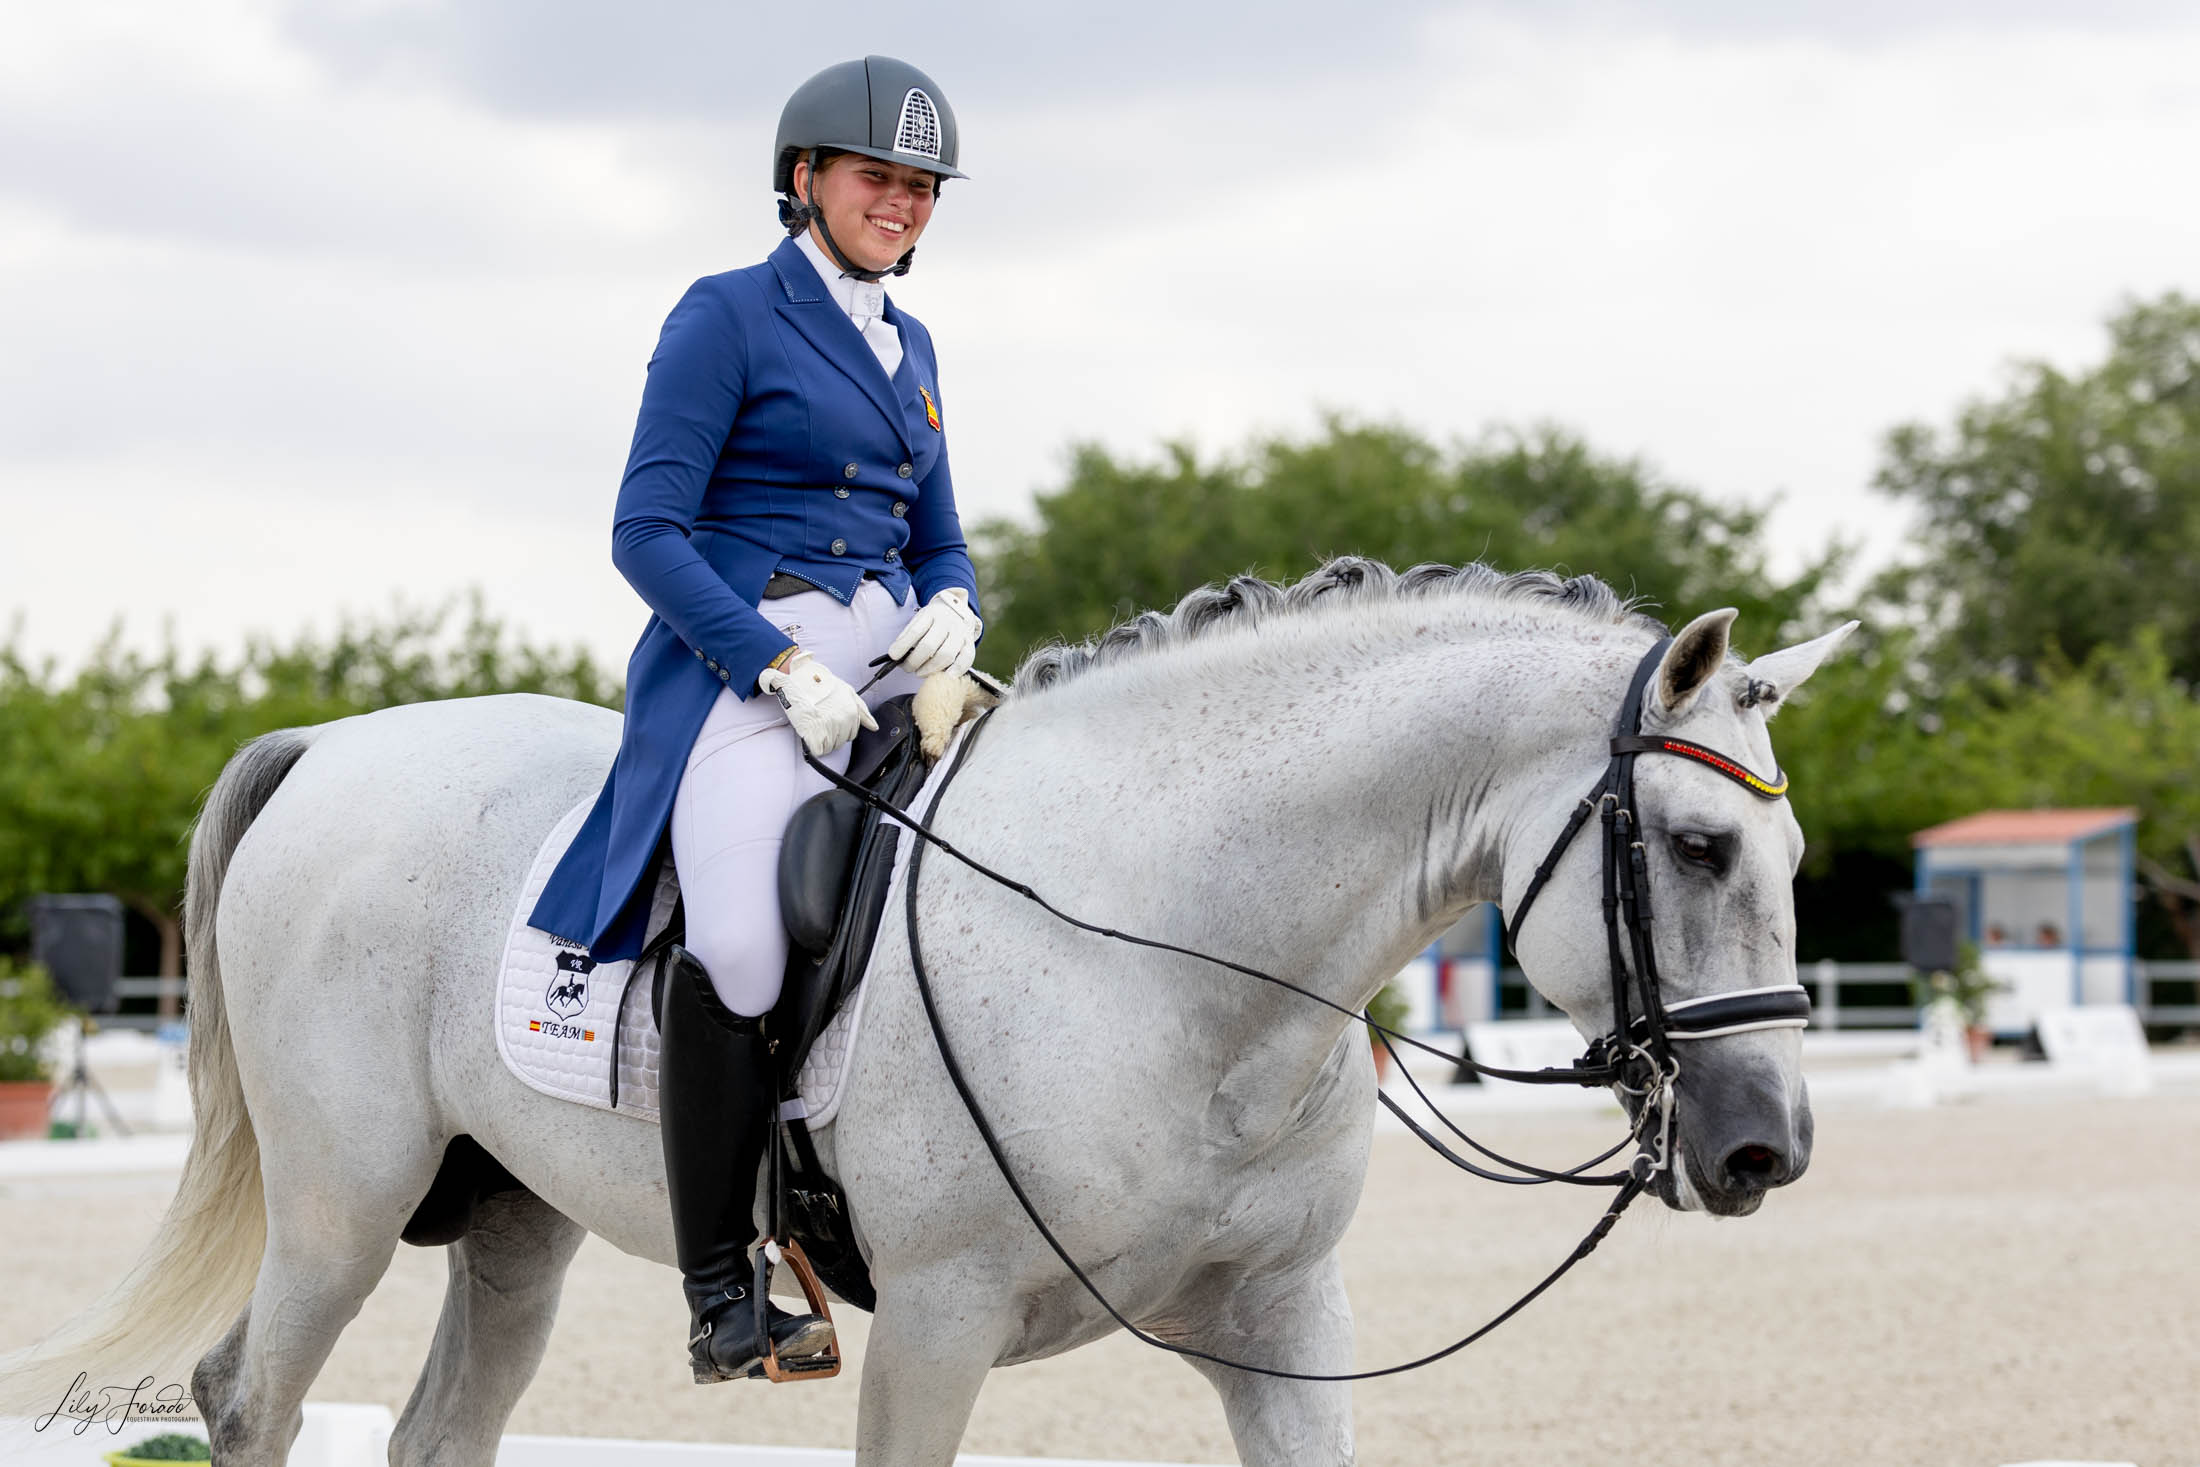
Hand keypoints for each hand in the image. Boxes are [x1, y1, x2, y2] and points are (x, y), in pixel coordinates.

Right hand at [756, 650, 877, 756]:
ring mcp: (829, 729)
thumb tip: (874, 727)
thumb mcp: (847, 691)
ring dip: (821, 740)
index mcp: (852, 713)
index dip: (839, 729)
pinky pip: (818, 751)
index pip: (851, 735)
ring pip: (829, 748)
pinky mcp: (815, 735)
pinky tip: (809, 732)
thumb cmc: (822, 683)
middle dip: (830, 735)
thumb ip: (863, 711)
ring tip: (814, 723)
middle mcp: (843, 722)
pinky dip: (812, 745)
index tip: (829, 720)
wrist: (800, 679)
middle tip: (820, 720)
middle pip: (840, 742)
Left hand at [887, 587, 981, 678]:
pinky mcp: (969, 642)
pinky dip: (957, 669)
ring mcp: (960, 632)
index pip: (915, 631)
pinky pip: (967, 658)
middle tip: (907, 668)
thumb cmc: (933, 619)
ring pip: (946, 655)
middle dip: (914, 661)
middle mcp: (947, 622)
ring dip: (930, 669)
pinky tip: (946, 675)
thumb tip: (895, 655)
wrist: (956, 609)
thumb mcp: (919, 619)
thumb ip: (908, 635)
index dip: (902, 646)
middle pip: (929, 646)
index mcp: (931, 614)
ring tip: (920, 672)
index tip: (893, 656)